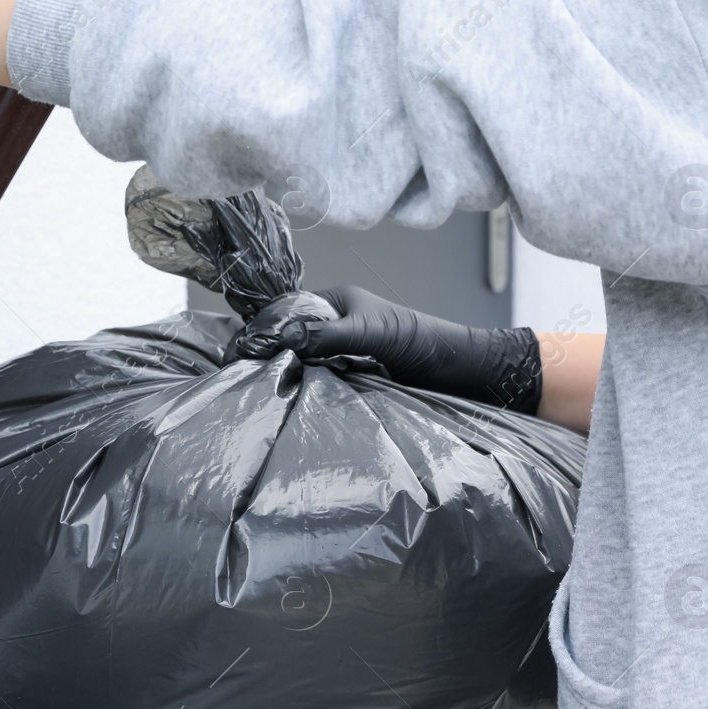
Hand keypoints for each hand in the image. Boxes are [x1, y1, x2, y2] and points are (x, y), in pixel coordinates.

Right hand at [235, 285, 542, 412]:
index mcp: (338, 304)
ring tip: (258, 392)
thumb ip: (328, 336)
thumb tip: (282, 339)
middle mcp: (338, 326)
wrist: (468, 374)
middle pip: (289, 337)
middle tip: (240, 376)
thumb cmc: (428, 345)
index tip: (239, 353)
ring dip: (286, 375)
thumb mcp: (374, 334)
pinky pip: (318, 383)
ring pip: (302, 362)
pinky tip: (289, 404)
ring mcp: (344, 354)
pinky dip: (304, 391)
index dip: (262, 329)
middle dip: (267, 352)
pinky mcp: (352, 380)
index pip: (286, 311)